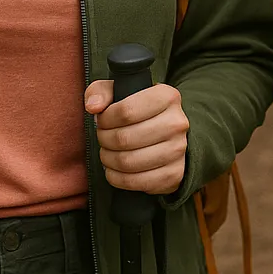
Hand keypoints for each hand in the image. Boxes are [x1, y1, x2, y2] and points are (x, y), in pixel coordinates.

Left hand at [85, 80, 189, 194]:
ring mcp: (178, 150)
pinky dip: (117, 178)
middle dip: (104, 140)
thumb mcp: (120, 91)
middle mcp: (177, 123)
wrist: (168, 133)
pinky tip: (114, 169)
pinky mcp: (174, 173)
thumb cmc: (138, 110)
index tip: (102, 120)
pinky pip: (136, 182)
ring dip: (108, 159)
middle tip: (102, 137)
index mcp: (167, 96)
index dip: (105, 119)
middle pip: (124, 138)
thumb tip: (93, 107)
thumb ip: (101, 91)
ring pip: (128, 162)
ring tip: (107, 152)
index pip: (126, 111)